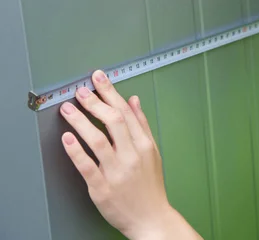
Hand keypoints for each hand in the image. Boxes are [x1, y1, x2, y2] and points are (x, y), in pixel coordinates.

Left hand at [59, 70, 188, 239]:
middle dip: (95, 102)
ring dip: (81, 122)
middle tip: (80, 91)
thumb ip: (142, 125)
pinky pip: (87, 166)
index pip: (126, 112)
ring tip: (68, 109)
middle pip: (113, 122)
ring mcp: (117, 172)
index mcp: (144, 145)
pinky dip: (76, 152)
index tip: (98, 79)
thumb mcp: (152, 152)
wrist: (151, 217)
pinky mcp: (102, 188)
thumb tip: (134, 100)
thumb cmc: (150, 186)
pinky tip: (67, 139)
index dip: (110, 93)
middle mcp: (132, 155)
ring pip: (98, 140)